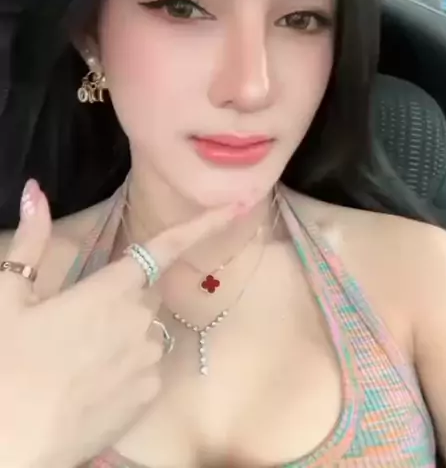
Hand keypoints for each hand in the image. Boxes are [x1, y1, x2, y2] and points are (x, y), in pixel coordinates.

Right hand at [0, 180, 240, 467]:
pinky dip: (128, 366)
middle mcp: (140, 321)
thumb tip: (36, 190)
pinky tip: (93, 382)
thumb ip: (32, 241)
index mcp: (110, 290)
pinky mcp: (149, 396)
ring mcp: (149, 360)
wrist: (10, 445)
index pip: (164, 248)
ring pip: (147, 331)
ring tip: (80, 357)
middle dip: (123, 297)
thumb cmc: (6, 364)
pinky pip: (148, 366)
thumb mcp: (7, 298)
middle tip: (79, 321)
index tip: (236, 208)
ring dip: (124, 333)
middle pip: (145, 294)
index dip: (203, 224)